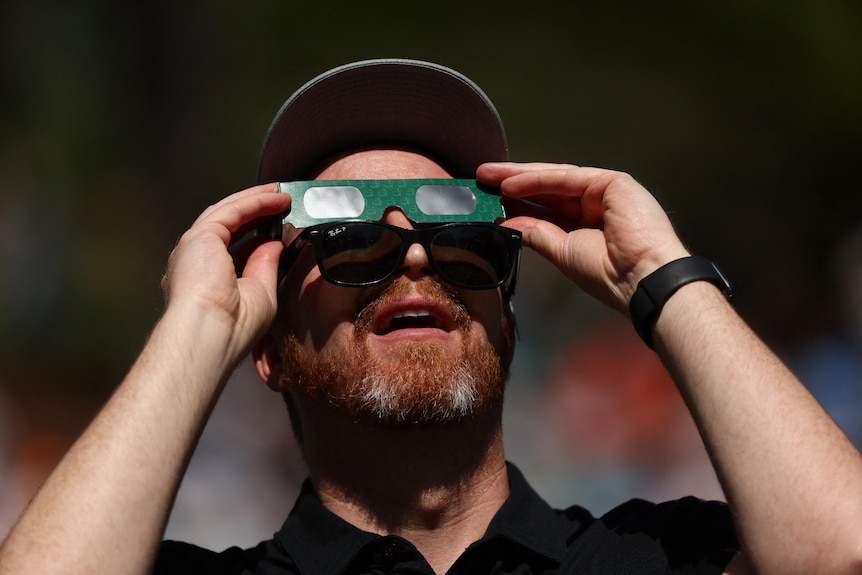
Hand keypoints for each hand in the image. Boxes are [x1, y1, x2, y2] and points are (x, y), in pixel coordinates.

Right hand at [161, 183, 291, 356]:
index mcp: (206, 278)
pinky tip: (276, 196)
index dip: (258, 232)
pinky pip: (232, 211)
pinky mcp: (200, 236)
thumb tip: (274, 242)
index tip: (280, 223)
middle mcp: (197, 259)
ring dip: (257, 200)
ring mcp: (195, 246)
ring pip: (229, 212)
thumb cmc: (235, 327)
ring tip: (282, 193)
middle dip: (257, 210)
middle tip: (282, 200)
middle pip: (230, 224)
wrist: (212, 334)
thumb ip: (266, 264)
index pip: (234, 246)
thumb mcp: (261, 292)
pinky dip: (255, 201)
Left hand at [478, 162, 689, 312]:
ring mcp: (605, 191)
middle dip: (512, 182)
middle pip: (547, 188)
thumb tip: (507, 222)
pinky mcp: (613, 182)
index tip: (488, 199)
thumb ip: (536, 233)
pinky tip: (511, 183)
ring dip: (519, 176)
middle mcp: (596, 204)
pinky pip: (567, 178)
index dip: (517, 200)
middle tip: (481, 177)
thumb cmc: (608, 275)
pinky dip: (538, 180)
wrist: (641, 280)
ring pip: (554, 178)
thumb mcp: (562, 252)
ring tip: (489, 176)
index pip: (546, 206)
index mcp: (587, 224)